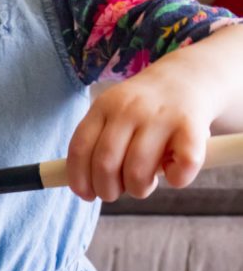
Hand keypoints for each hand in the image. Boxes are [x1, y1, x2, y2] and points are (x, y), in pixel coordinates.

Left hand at [66, 50, 218, 202]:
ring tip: (145, 182)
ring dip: (138, 189)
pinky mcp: (191, 127)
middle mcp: (130, 109)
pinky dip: (176, 180)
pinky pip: (179, 171)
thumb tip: (84, 188)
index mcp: (104, 106)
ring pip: (137, 172)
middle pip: (105, 164)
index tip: (87, 195)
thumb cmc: (146, 109)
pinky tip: (174, 170)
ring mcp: (161, 116)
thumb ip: (97, 143)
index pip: (80, 149)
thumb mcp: (114, 113)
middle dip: (107, 190)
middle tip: (118, 191)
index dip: (79, 180)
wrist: (190, 76)